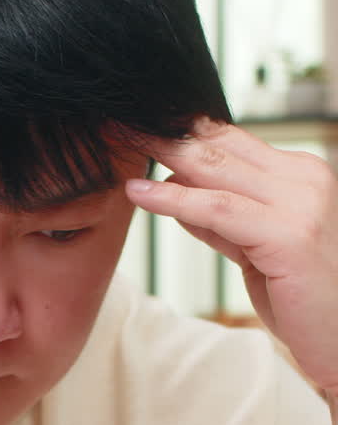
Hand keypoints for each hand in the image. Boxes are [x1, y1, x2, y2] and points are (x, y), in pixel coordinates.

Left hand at [125, 120, 337, 397]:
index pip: (232, 141)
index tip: (140, 123)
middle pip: (221, 146)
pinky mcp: (289, 235)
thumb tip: (177, 191)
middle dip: (165, 133)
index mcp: (301, 176)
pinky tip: (141, 192)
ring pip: (217, 171)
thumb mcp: (255, 250)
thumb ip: (222, 220)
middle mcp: (305, 179)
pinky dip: (174, 198)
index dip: (183, 130)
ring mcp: (301, 204)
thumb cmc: (305, 302)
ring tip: (121, 143)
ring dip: (162, 155)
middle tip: (119, 122)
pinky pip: (219, 209)